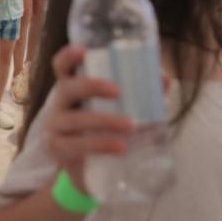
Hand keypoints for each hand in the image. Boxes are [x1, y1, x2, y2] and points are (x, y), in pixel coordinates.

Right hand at [46, 45, 133, 190]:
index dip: (68, 56)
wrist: (87, 169)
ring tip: (131, 125)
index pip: (61, 66)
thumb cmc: (102, 129)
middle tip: (119, 91)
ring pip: (75, 120)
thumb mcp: (117, 109)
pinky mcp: (59, 150)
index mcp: (71, 87)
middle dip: (92, 86)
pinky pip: (77, 146)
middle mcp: (58, 104)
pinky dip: (100, 145)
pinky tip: (120, 147)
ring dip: (104, 120)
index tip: (83, 50)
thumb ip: (139, 92)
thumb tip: (166, 80)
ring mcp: (56, 128)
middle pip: (66, 88)